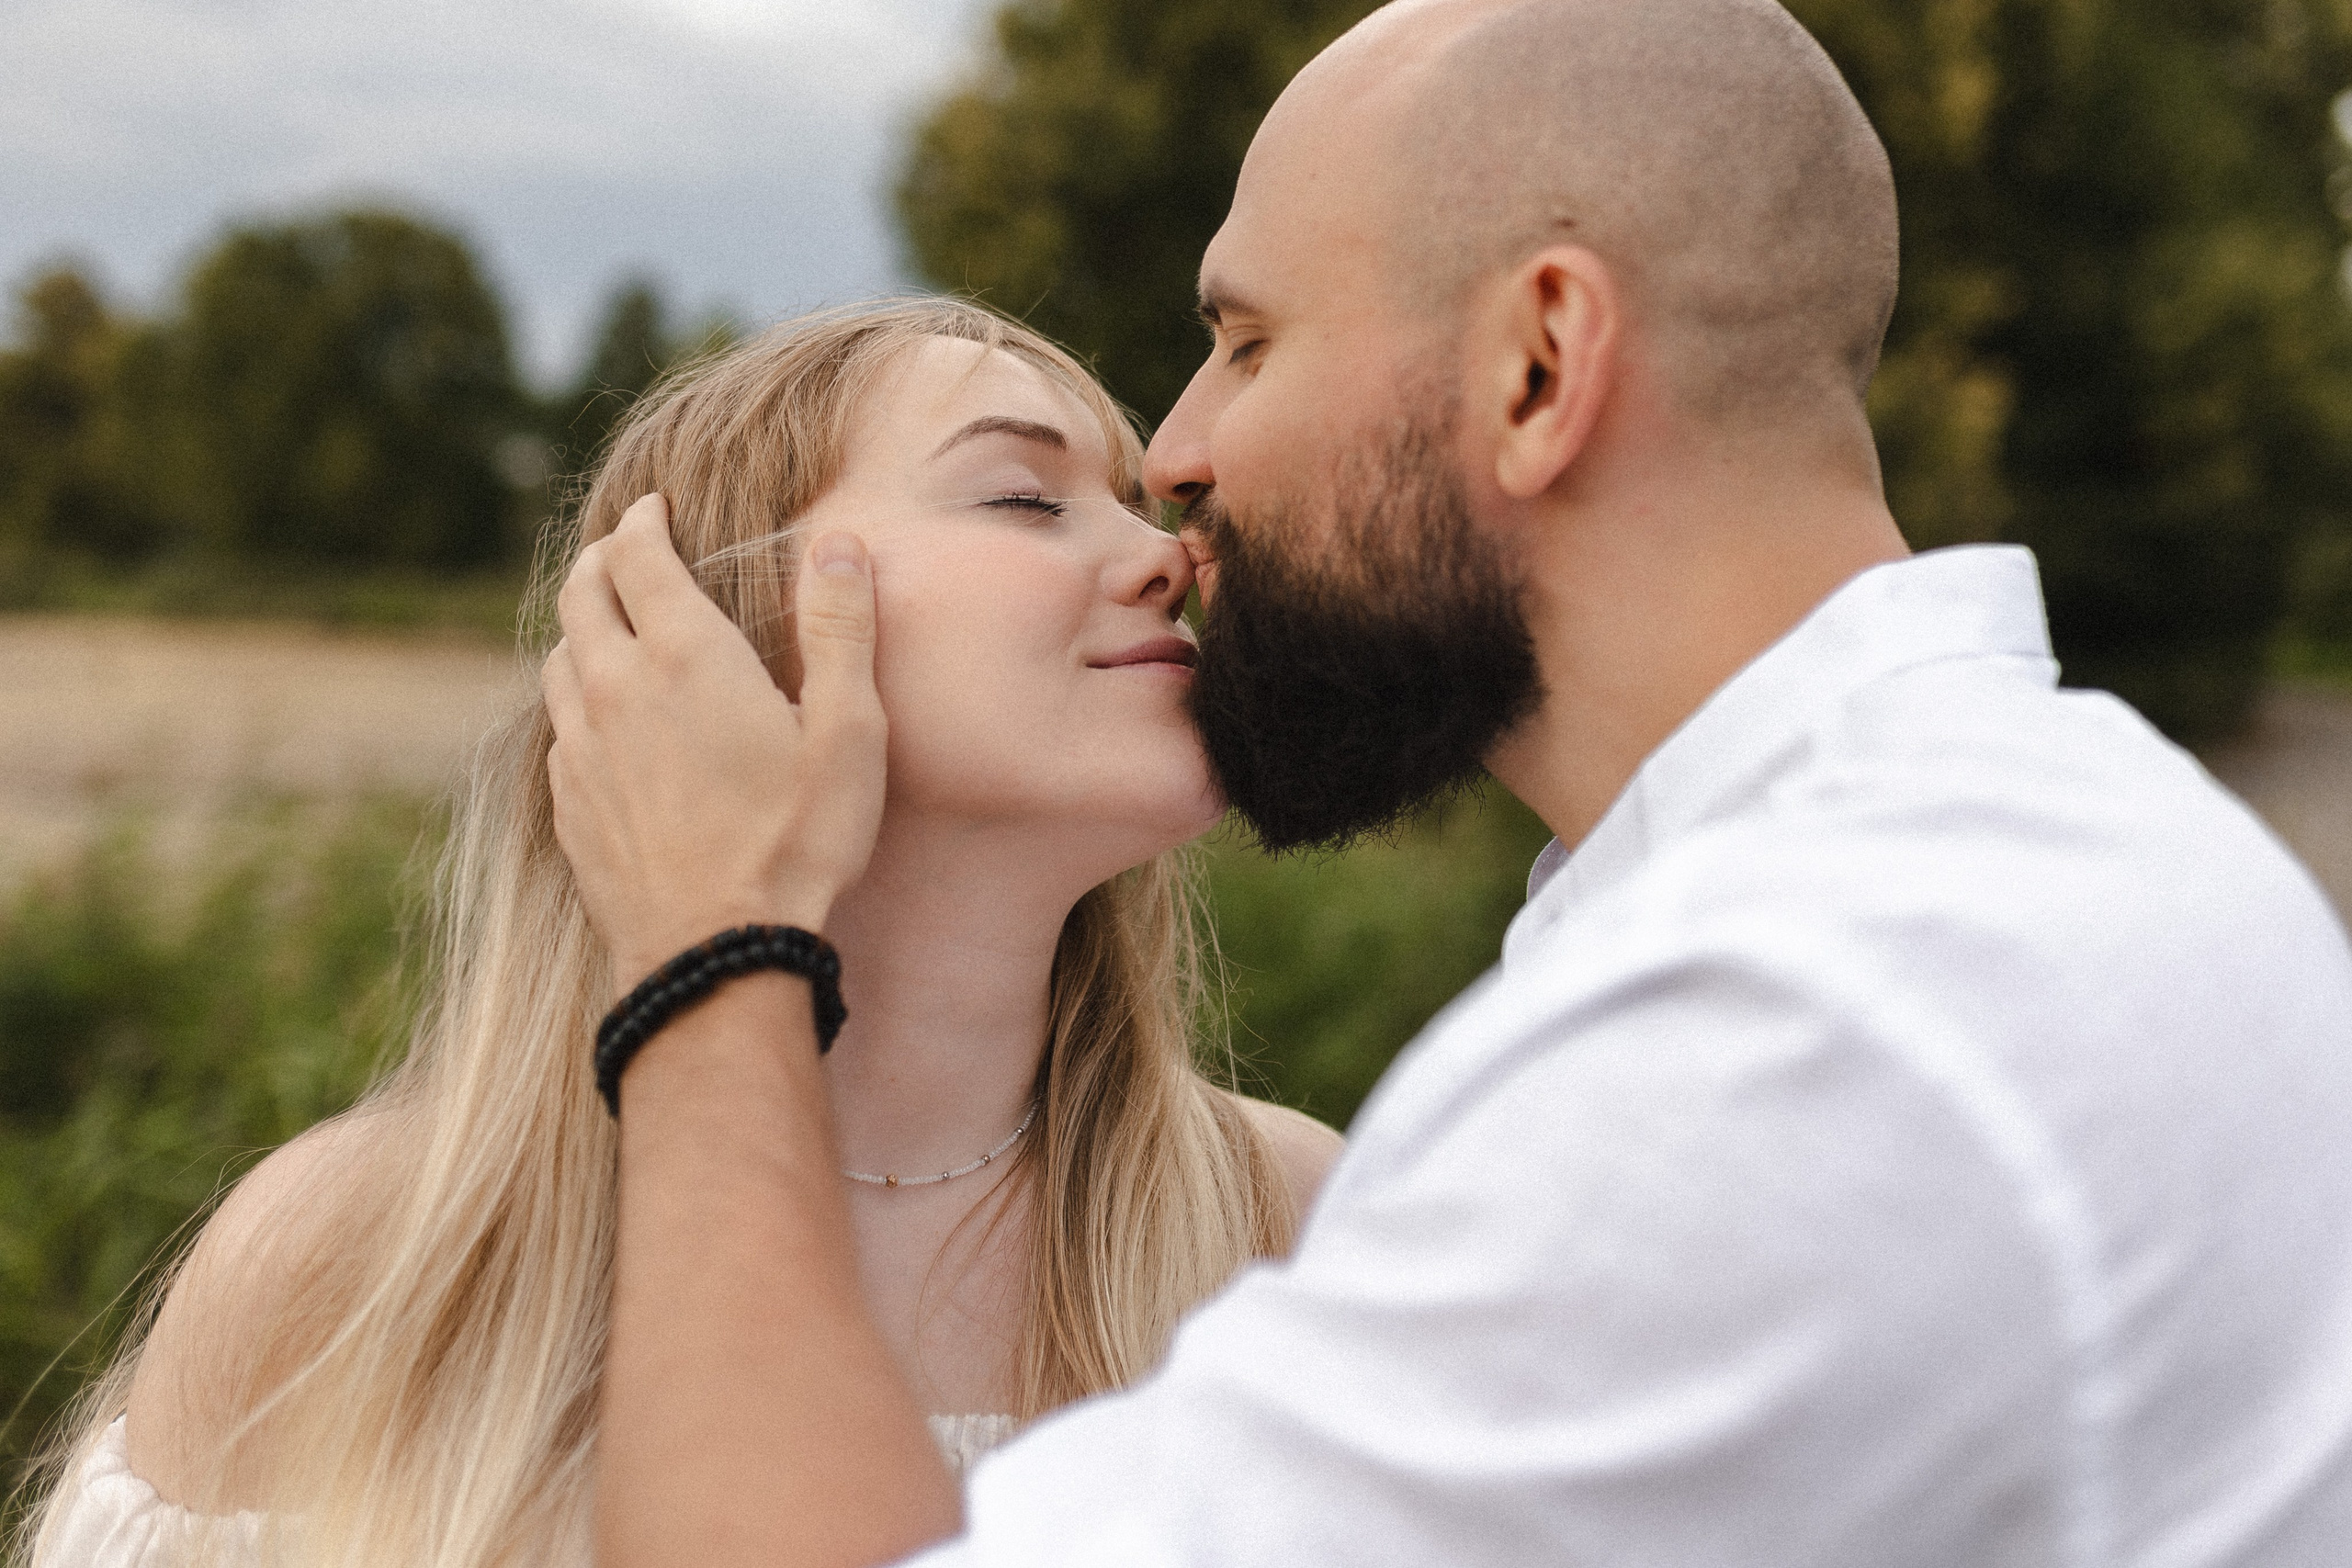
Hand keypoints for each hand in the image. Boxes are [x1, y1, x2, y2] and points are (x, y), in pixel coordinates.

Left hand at [541, 494, 886, 990]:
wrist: (715, 955)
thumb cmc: (795, 843)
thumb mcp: (848, 733)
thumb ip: (841, 630)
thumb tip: (839, 545)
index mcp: (686, 656)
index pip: (638, 556)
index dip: (643, 522)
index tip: (653, 509)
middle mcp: (616, 688)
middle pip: (581, 594)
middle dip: (601, 560)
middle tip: (623, 550)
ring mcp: (581, 748)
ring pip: (561, 658)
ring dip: (582, 627)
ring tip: (609, 627)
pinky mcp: (568, 803)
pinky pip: (559, 727)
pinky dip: (578, 699)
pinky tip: (605, 720)